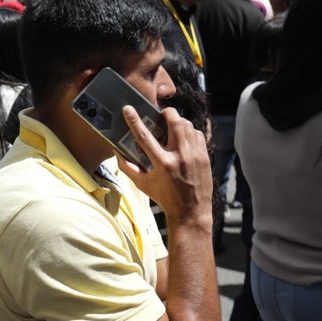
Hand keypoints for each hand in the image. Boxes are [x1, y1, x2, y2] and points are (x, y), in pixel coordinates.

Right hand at [117, 106, 212, 226]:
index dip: (134, 120)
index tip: (128, 109)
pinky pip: (198, 134)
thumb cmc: (164, 197)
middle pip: (175, 122)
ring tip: (171, 126)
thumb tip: (117, 152)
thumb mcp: (142, 184)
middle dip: (166, 113)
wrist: (191, 211)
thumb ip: (128, 167)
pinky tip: (184, 137)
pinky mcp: (205, 156)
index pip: (145, 136)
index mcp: (162, 163)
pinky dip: (190, 131)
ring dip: (178, 121)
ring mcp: (195, 155)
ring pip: (188, 125)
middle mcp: (180, 156)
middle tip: (160, 115)